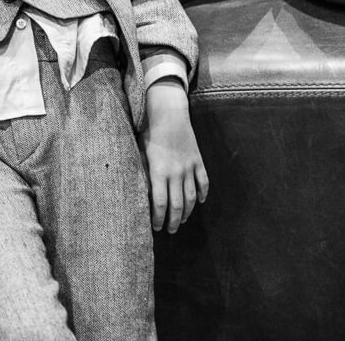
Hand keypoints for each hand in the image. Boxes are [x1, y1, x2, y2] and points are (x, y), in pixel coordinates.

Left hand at [140, 79, 209, 232]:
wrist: (169, 114)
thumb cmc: (149, 133)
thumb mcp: (140, 153)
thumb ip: (142, 174)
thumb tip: (140, 193)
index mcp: (158, 172)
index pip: (160, 204)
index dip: (158, 218)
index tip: (156, 227)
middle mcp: (176, 173)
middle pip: (177, 205)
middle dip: (173, 221)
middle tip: (170, 230)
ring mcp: (189, 168)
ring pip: (191, 197)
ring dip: (187, 212)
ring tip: (181, 221)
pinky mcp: (198, 161)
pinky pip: (204, 182)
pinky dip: (203, 194)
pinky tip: (200, 202)